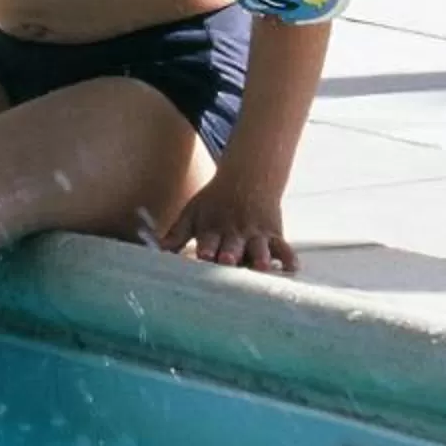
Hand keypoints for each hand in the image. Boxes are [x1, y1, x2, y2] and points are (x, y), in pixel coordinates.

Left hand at [161, 173, 296, 274]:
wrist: (248, 178)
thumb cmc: (214, 202)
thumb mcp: (192, 214)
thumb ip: (175, 236)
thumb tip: (153, 253)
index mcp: (212, 228)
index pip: (208, 240)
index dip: (206, 248)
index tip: (202, 256)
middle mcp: (235, 232)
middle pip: (233, 245)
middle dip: (231, 253)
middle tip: (227, 261)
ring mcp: (256, 234)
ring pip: (260, 247)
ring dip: (260, 256)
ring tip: (262, 266)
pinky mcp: (274, 235)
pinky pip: (284, 247)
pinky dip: (289, 257)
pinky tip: (293, 267)